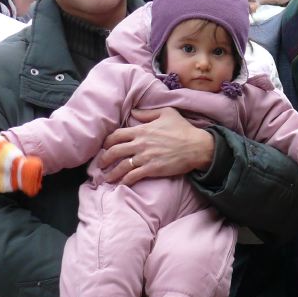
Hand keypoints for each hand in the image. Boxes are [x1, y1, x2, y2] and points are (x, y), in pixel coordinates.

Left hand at [97, 107, 215, 186]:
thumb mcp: (167, 113)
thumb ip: (147, 113)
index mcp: (141, 130)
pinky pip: (133, 176)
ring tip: (106, 178)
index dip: (107, 142)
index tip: (104, 147)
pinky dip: (125, 181)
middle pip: (114, 152)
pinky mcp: (151, 169)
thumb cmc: (184, 129)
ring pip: (121, 166)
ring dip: (111, 173)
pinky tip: (121, 184)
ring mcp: (145, 157)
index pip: (116, 135)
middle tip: (100, 165)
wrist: (197, 147)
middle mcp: (140, 144)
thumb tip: (134, 112)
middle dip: (104, 159)